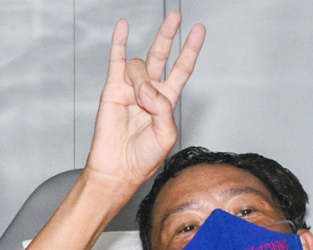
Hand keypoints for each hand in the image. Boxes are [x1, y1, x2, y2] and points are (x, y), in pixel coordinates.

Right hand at [85, 13, 205, 196]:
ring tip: (138, 98)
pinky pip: (116, 60)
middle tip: (177, 17)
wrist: (118, 169)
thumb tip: (146, 89)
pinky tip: (122, 27)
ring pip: (139, 65)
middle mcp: (150, 92)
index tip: (199, 32)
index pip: (182, 70)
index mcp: (167, 102)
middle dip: (170, 35)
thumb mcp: (165, 135)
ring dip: (140, 78)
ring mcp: (131, 88)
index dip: (191, 51)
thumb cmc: (144, 159)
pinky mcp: (113, 89)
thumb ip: (162, 109)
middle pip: (162, 55)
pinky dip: (119, 42)